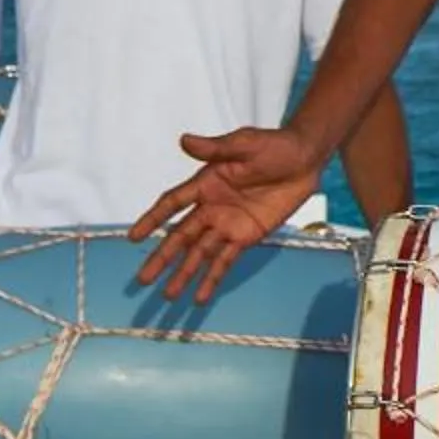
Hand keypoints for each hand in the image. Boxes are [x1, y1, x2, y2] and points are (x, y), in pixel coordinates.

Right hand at [128, 127, 326, 303]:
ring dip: (183, 274)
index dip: (153, 219)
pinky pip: (225, 261)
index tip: (134, 237)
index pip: (172, 204)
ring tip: (167, 296)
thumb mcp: (244, 144)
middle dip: (162, 258)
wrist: (304, 160)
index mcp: (205, 183)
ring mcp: (227, 225)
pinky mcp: (246, 237)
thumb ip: (216, 148)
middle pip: (181, 237)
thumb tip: (184, 141)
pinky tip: (199, 297)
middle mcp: (210, 207)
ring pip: (199, 254)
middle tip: (142, 279)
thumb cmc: (273, 146)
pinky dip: (212, 278)